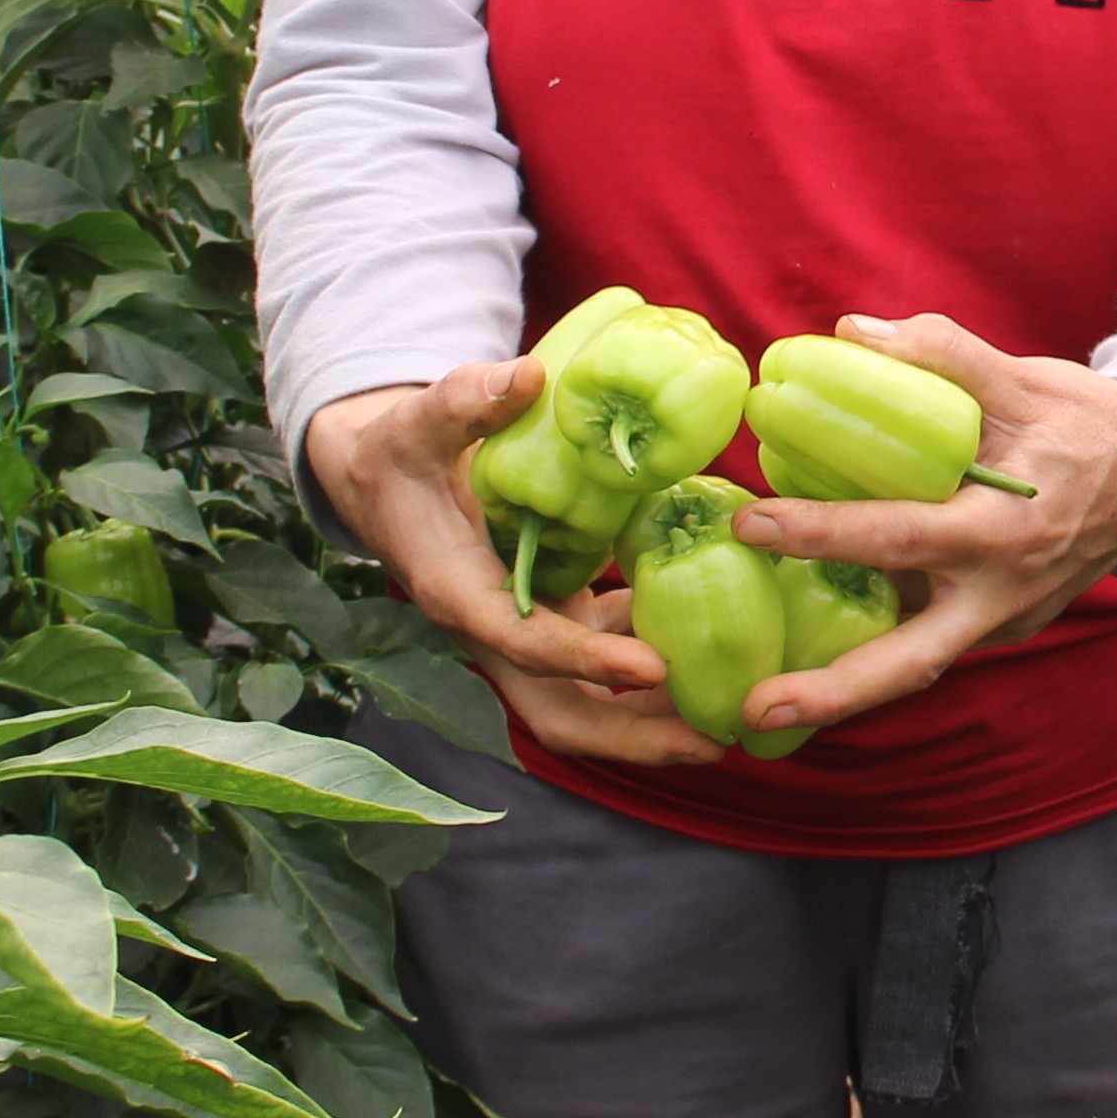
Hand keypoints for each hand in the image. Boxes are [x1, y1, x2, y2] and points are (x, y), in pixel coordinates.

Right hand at [302, 364, 726, 767]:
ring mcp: (526, 628)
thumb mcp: (419, 418)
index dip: (587, 659)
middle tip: (712, 740)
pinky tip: (719, 638)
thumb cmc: (400, 450)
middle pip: (562, 711)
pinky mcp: (553, 612)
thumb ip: (466, 400)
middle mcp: (493, 630)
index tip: (653, 667)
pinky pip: (606, 652)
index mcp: (458, 594)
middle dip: (632, 737)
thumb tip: (529, 377)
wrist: (383, 478)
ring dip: (654, 713)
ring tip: (733, 706)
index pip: (526, 644)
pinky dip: (654, 654)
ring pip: (589, 697)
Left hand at [717, 311, 1116, 744]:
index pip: (899, 537)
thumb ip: (941, 352)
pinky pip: (934, 641)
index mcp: (1006, 531)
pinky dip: (879, 646)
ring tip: (766, 701)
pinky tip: (816, 641)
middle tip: (755, 711)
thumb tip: (848, 330)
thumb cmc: (1092, 422)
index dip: (822, 532)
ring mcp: (1008, 619)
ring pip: (917, 663)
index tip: (753, 524)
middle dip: (832, 693)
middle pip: (910, 662)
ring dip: (845, 687)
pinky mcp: (1006, 625)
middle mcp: (1004, 593)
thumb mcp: (1024, 378)